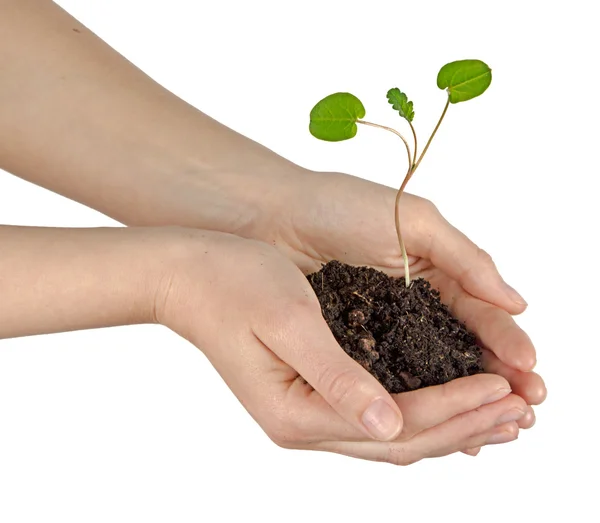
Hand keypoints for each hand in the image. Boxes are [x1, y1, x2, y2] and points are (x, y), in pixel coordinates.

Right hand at [153, 229, 528, 463]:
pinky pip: (378, 417)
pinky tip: (448, 403)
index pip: (395, 423)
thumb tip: (391, 422)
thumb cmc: (233, 286)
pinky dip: (421, 411)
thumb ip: (337, 377)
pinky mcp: (312, 394)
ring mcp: (306, 414)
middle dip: (464, 424)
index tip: (502, 386)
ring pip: (394, 435)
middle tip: (520, 408)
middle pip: (401, 441)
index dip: (453, 406)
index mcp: (296, 412)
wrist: (190, 277)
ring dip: (449, 424)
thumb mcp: (288, 322)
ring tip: (499, 414)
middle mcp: (303, 425)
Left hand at [245, 170, 545, 449]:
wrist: (275, 216)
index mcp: (437, 272)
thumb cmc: (341, 206)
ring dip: (461, 399)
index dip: (507, 344)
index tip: (530, 374)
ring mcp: (384, 328)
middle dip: (496, 379)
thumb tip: (517, 303)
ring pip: (429, 370)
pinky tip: (432, 425)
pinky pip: (387, 377)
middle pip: (463, 350)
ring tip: (490, 430)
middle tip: (525, 411)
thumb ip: (465, 259)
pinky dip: (411, 400)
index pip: (481, 315)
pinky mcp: (351, 346)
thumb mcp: (413, 222)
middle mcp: (416, 306)